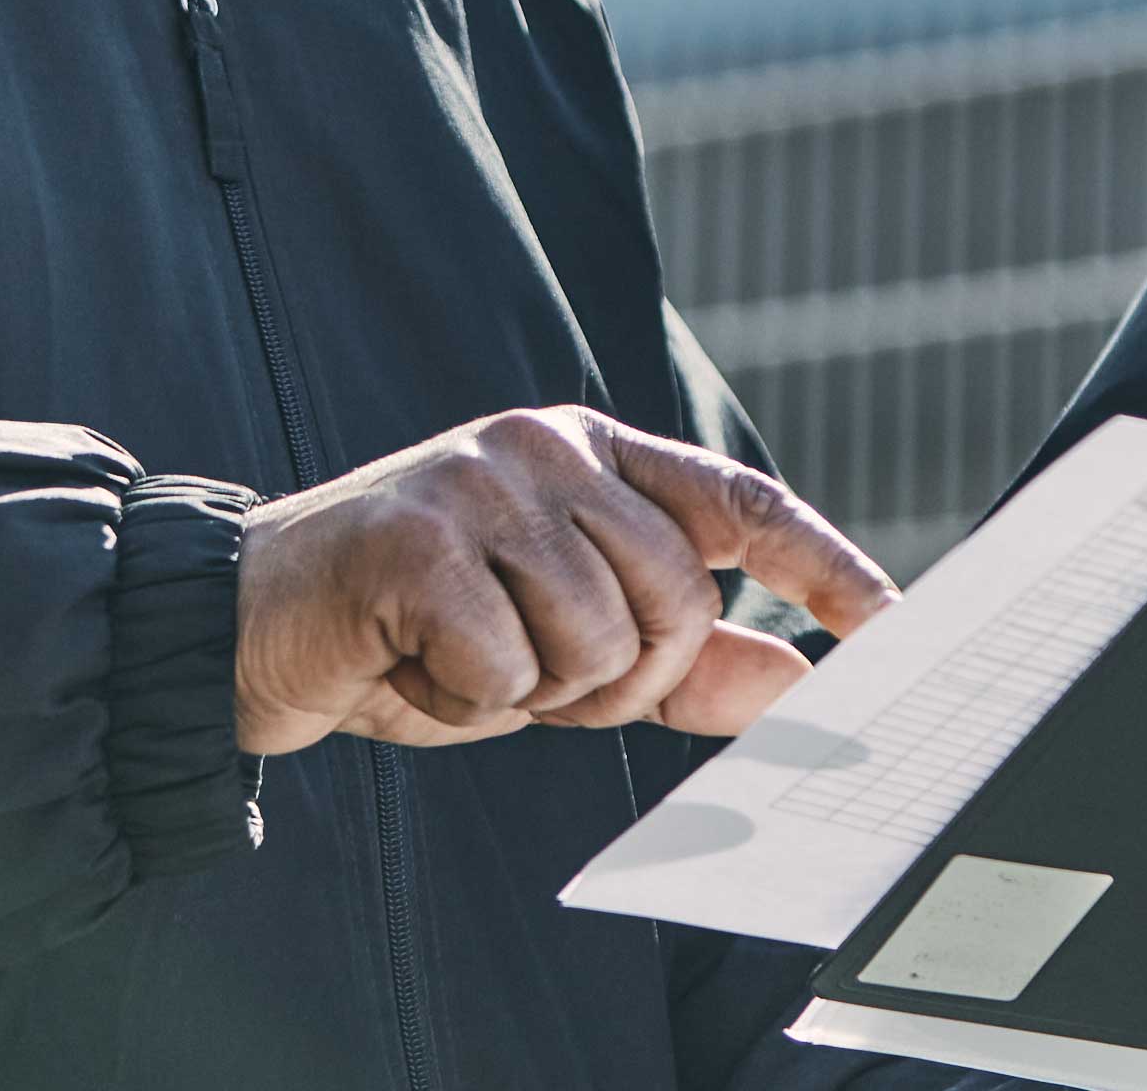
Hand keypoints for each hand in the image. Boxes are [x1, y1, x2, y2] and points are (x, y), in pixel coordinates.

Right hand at [234, 407, 896, 754]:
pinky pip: (509, 669)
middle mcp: (549, 445)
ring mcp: (484, 477)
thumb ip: (677, 661)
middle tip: (526, 677)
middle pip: (678, 600)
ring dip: (532, 694)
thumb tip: (796, 681)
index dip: (826, 565)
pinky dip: (463, 700)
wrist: (249, 630)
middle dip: (617, 682)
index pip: (739, 500)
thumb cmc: (413, 633)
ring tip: (458, 657)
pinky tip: (410, 660)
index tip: (897, 627)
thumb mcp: (560, 646)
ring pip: (598, 642)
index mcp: (594, 456)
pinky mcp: (421, 532)